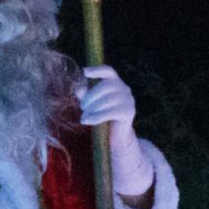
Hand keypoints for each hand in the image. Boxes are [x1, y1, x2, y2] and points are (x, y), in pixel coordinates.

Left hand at [79, 65, 152, 196]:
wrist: (115, 138)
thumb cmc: (101, 117)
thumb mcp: (91, 105)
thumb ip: (85, 95)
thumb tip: (79, 89)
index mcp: (116, 83)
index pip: (108, 72)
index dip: (98, 70)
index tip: (84, 72)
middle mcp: (125, 89)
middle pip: (106, 85)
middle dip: (91, 95)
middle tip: (82, 106)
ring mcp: (129, 100)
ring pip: (108, 99)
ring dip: (93, 108)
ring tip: (84, 117)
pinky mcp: (129, 112)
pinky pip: (111, 112)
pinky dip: (97, 116)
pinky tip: (87, 121)